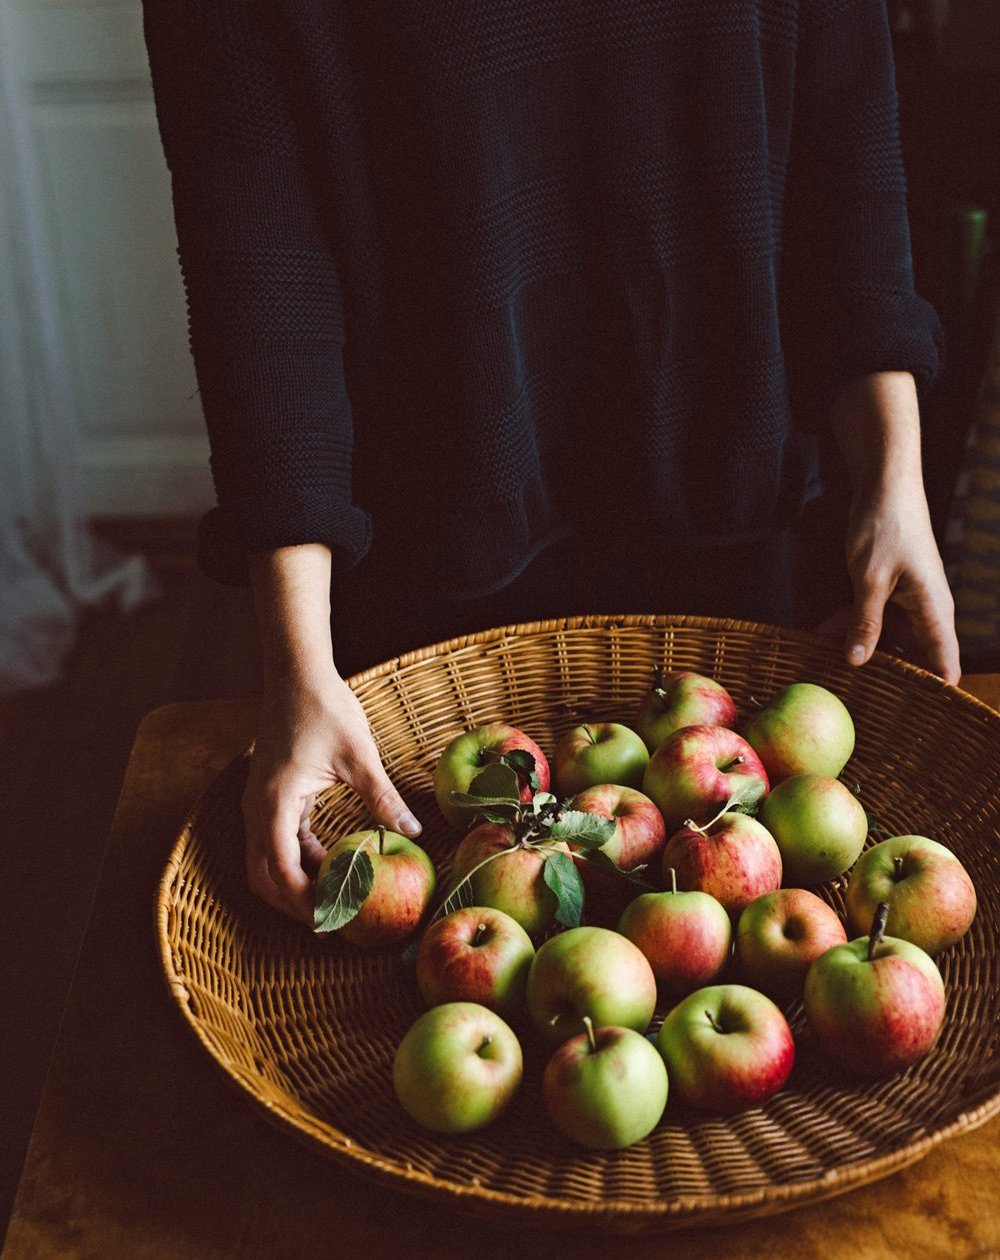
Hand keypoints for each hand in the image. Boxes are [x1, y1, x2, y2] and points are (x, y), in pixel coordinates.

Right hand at [242, 670, 422, 926]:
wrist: (297, 674)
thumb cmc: (324, 708)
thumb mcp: (359, 755)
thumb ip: (382, 796)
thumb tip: (413, 831)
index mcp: (275, 801)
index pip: (280, 869)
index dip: (303, 900)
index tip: (332, 919)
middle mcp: (258, 807)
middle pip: (263, 875)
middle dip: (293, 903)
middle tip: (332, 922)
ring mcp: (260, 802)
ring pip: (267, 861)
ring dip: (295, 883)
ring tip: (335, 901)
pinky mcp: (271, 796)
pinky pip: (277, 840)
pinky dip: (298, 860)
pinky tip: (333, 866)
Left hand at [815, 482, 960, 683]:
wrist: (884, 486)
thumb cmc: (886, 527)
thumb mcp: (870, 580)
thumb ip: (864, 621)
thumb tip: (857, 661)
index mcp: (934, 610)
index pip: (944, 662)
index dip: (935, 692)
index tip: (919, 719)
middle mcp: (925, 609)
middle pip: (913, 656)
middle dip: (888, 677)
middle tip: (860, 702)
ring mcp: (907, 600)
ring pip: (886, 637)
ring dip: (860, 650)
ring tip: (830, 672)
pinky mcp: (887, 590)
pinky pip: (871, 618)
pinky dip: (849, 626)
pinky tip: (820, 639)